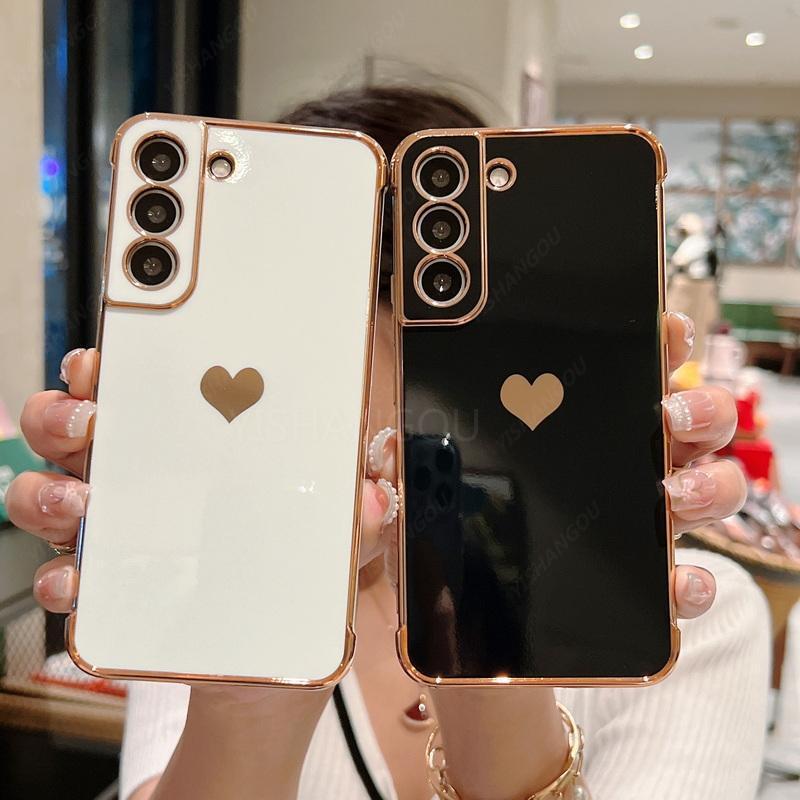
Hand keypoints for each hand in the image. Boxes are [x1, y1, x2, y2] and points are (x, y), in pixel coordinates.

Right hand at [6, 347, 348, 798]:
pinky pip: (60, 578)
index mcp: (198, 454)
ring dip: (49, 490)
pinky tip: (79, 581)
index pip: (144, 393)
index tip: (106, 361)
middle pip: (75, 429)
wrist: (271, 676)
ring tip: (79, 502)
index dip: (115, 368)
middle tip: (88, 421)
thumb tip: (374, 493)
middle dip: (64, 415)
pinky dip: (60, 577)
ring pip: (50, 493)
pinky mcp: (104, 596)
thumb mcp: (335, 549)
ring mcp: (115, 537)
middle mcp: (144, 484)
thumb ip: (354, 519)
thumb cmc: (295, 586)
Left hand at [362, 311, 744, 623]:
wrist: (461, 650)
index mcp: (558, 439)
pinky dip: (695, 581)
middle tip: (671, 410)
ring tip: (672, 493)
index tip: (661, 324)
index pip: (614, 376)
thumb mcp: (404, 524)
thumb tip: (380, 473)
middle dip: (696, 405)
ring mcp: (633, 532)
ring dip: (706, 482)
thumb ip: (388, 492)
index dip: (649, 344)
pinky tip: (675, 580)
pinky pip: (689, 583)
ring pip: (704, 488)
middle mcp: (610, 475)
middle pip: (684, 423)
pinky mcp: (642, 595)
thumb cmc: (440, 573)